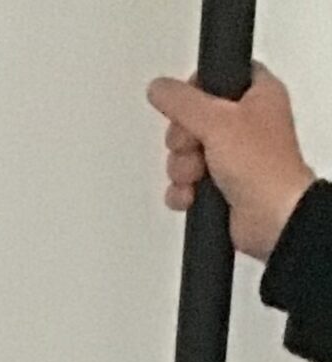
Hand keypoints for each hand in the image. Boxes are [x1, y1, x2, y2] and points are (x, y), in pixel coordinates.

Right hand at [148, 64, 315, 259]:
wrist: (271, 219)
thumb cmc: (262, 167)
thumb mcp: (217, 121)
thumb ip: (182, 101)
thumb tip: (158, 87)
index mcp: (257, 94)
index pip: (218, 75)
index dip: (196, 89)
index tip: (189, 105)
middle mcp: (246, 122)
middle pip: (192, 118)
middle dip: (183, 139)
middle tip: (195, 145)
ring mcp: (233, 155)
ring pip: (186, 153)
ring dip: (182, 168)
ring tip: (198, 175)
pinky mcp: (220, 185)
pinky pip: (185, 183)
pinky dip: (182, 190)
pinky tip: (191, 194)